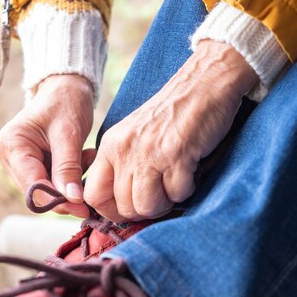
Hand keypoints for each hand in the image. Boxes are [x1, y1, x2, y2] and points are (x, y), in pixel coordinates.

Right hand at [0, 74, 95, 217]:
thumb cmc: (66, 103)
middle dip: (65, 195)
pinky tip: (84, 159)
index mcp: (11, 145)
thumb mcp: (69, 133)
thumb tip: (72, 199)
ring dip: (70, 184)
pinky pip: (52, 182)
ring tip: (89, 160)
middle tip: (92, 189)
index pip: (32, 185)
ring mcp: (19, 162)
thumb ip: (68, 167)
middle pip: (36, 192)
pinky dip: (70, 177)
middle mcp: (9, 156)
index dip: (56, 200)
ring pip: (46, 190)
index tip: (82, 206)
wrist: (66, 88)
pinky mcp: (32, 165)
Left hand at [84, 40, 257, 221]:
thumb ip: (123, 165)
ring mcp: (150, 154)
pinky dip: (188, 188)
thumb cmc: (171, 115)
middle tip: (162, 192)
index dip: (112, 211)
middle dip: (147, 208)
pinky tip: (190, 168)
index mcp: (110, 146)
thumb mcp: (134, 135)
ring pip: (148, 206)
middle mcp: (125, 151)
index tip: (131, 208)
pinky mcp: (176, 156)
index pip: (94, 195)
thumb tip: (123, 206)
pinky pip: (178, 194)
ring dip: (167, 201)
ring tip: (176, 181)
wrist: (202, 85)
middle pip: (125, 207)